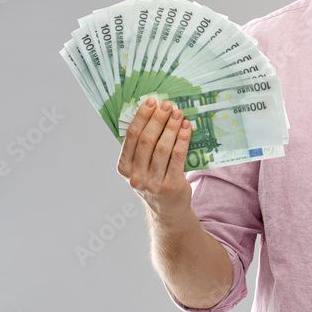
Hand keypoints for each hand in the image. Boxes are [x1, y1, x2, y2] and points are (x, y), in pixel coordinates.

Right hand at [117, 97, 192, 218]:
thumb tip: (153, 113)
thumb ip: (142, 146)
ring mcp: (153, 183)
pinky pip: (178, 157)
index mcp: (124, 167)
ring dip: (172, 127)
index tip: (151, 102)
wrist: (167, 210)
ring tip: (179, 114)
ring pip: (163, 147)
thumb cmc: (153, 181)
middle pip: (147, 140)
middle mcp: (135, 176)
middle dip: (158, 119)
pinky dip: (183, 140)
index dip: (142, 117)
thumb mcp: (140, 167)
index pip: (131, 137)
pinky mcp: (171, 186)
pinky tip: (187, 128)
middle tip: (167, 105)